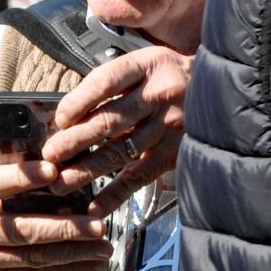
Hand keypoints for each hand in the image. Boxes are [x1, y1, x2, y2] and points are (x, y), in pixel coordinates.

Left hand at [43, 47, 190, 216]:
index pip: (106, 82)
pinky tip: (96, 207)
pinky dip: (117, 193)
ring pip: (121, 150)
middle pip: (110, 120)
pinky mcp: (177, 151)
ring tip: (61, 183)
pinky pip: (141, 175)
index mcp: (149, 66)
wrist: (221, 88)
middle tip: (50, 156)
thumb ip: (113, 85)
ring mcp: (171, 125)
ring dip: (87, 170)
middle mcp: (161, 94)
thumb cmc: (171, 76)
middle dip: (74, 141)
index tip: (59, 119)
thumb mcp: (145, 64)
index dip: (78, 102)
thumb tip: (68, 118)